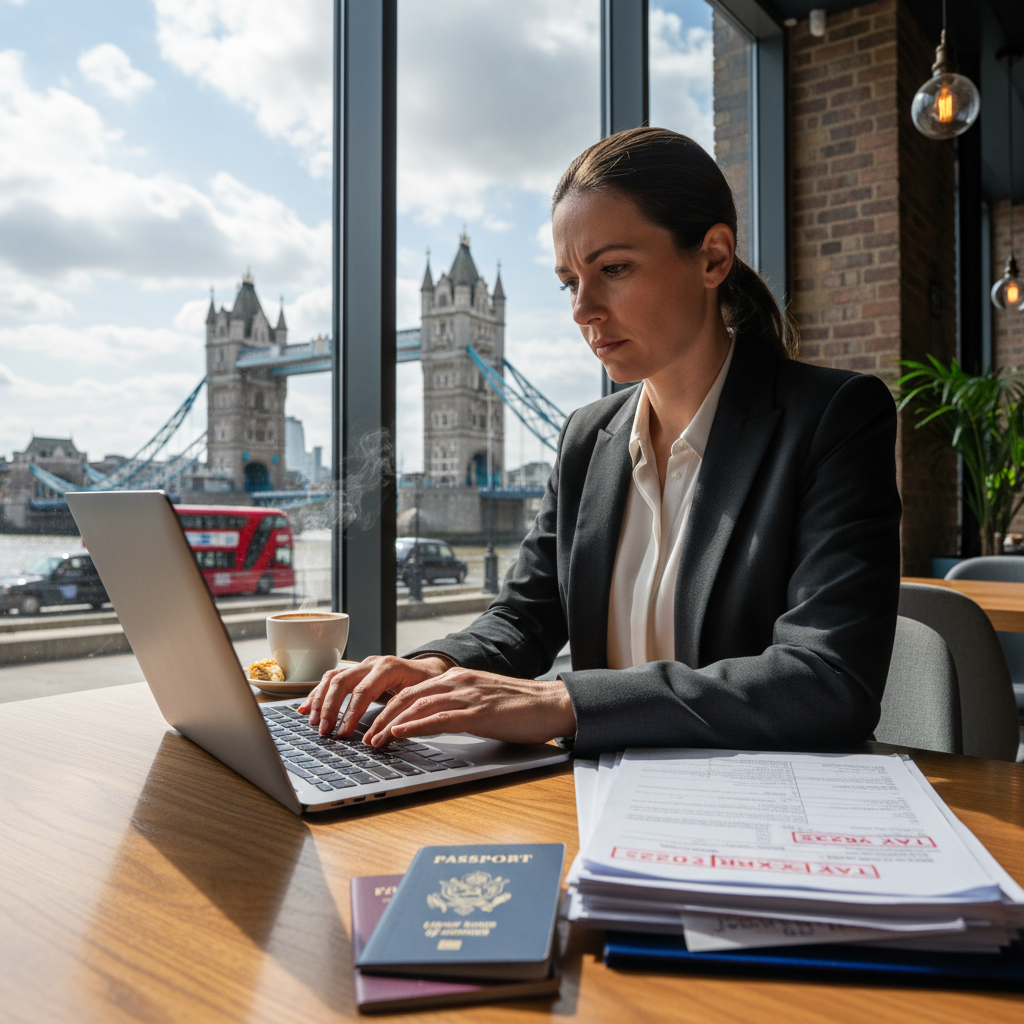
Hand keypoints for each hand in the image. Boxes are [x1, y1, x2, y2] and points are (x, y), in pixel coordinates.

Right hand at [298, 655, 451, 735]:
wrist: (430, 670)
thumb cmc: (426, 685)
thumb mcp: (420, 697)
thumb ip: (402, 711)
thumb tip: (384, 733)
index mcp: (389, 667)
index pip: (363, 690)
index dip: (351, 714)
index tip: (343, 733)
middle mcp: (372, 663)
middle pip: (343, 681)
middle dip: (330, 708)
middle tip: (324, 730)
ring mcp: (362, 665)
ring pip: (333, 678)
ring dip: (320, 701)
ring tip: (313, 722)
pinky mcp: (355, 671)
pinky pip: (331, 679)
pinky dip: (317, 694)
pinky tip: (306, 708)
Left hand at [361, 667, 576, 746]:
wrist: (553, 704)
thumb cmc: (521, 708)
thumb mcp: (482, 701)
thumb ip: (458, 707)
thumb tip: (433, 723)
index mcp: (458, 678)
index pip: (412, 690)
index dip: (386, 707)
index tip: (371, 724)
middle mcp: (458, 682)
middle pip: (407, 696)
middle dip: (380, 716)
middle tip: (364, 736)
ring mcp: (468, 695)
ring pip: (418, 705)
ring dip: (391, 724)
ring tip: (374, 740)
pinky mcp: (479, 712)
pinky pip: (440, 718)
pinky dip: (416, 725)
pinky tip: (400, 733)